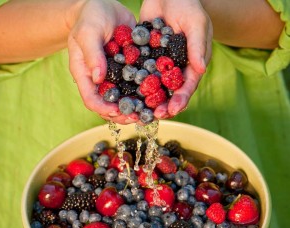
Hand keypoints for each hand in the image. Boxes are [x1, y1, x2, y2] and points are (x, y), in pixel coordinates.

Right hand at [67, 0, 138, 123]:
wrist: (106, 6)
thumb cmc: (91, 16)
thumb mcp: (89, 32)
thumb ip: (92, 54)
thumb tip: (99, 79)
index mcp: (86, 75)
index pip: (91, 99)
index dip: (103, 109)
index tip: (118, 111)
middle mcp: (100, 80)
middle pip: (108, 105)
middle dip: (122, 114)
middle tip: (137, 117)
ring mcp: (115, 77)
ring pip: (124, 99)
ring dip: (135, 108)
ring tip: (148, 113)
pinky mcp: (128, 71)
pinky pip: (136, 86)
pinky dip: (145, 93)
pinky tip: (156, 97)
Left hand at [140, 0, 212, 118]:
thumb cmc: (187, 5)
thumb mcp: (195, 23)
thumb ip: (197, 45)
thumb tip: (201, 69)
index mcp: (191, 64)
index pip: (187, 85)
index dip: (181, 99)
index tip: (173, 110)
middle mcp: (175, 69)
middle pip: (170, 92)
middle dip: (164, 105)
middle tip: (155, 115)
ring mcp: (160, 66)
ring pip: (154, 87)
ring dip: (148, 100)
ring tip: (141, 111)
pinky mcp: (146, 60)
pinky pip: (140, 74)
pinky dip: (135, 85)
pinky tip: (127, 94)